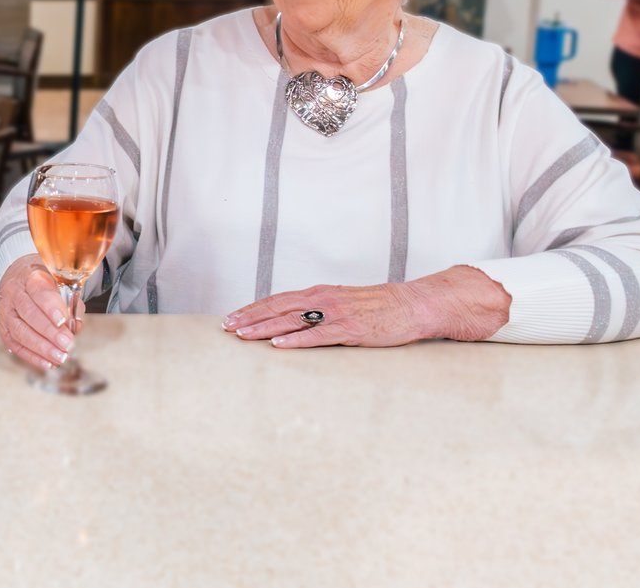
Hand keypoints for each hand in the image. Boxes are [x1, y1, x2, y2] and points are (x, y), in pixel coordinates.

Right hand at [0, 255, 82, 369]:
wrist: (18, 278)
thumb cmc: (44, 282)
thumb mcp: (60, 283)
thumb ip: (71, 303)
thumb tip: (75, 326)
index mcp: (30, 276)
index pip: (39, 291)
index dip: (50, 307)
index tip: (63, 321)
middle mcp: (14, 293)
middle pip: (29, 313)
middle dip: (49, 332)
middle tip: (68, 344)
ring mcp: (5, 311)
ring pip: (20, 331)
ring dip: (41, 347)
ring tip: (61, 357)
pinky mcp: (3, 328)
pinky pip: (15, 345)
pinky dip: (32, 356)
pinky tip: (48, 363)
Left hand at [223, 266, 509, 348]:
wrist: (414, 305)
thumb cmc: (378, 308)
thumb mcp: (342, 304)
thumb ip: (318, 311)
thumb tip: (292, 323)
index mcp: (319, 294)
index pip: (277, 300)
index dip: (252, 309)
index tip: (231, 318)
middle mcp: (323, 300)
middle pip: (277, 307)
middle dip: (249, 318)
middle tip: (225, 327)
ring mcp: (336, 314)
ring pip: (292, 320)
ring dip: (264, 328)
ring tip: (242, 336)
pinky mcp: (351, 330)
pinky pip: (318, 335)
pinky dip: (296, 340)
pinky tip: (279, 345)